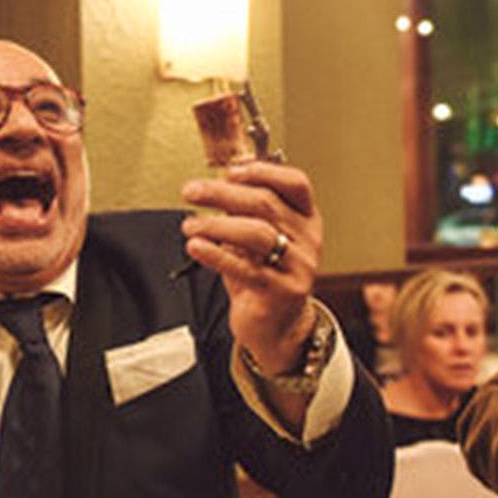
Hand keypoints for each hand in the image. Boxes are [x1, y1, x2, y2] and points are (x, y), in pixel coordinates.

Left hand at [181, 161, 321, 371]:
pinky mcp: (282, 292)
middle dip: (223, 193)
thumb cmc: (263, 276)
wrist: (276, 326)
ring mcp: (298, 267)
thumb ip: (243, 212)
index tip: (228, 172)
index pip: (295, 183)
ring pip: (258, 233)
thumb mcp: (256, 238)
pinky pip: (245, 268)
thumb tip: (215, 183)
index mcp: (306, 219)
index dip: (261, 171)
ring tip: (189, 224)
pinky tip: (196, 246)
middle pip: (266, 204)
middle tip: (191, 191)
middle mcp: (308, 240)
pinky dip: (216, 254)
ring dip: (216, 224)